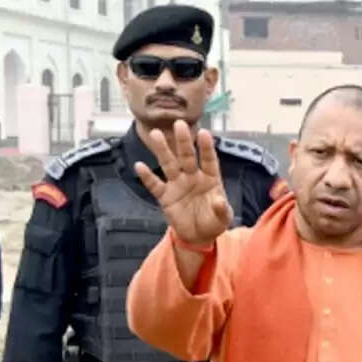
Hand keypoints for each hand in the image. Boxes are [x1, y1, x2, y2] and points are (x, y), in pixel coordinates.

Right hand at [134, 120, 231, 247]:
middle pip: (186, 156)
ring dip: (162, 150)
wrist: (198, 236)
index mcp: (209, 178)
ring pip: (169, 164)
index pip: (208, 160)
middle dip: (183, 141)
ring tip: (155, 134)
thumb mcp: (223, 218)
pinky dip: (147, 177)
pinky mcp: (165, 196)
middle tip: (179, 124)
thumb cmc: (213, 222)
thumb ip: (222, 209)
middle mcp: (192, 176)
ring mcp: (177, 185)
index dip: (206, 148)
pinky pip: (155, 185)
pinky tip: (139, 166)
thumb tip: (219, 201)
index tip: (204, 133)